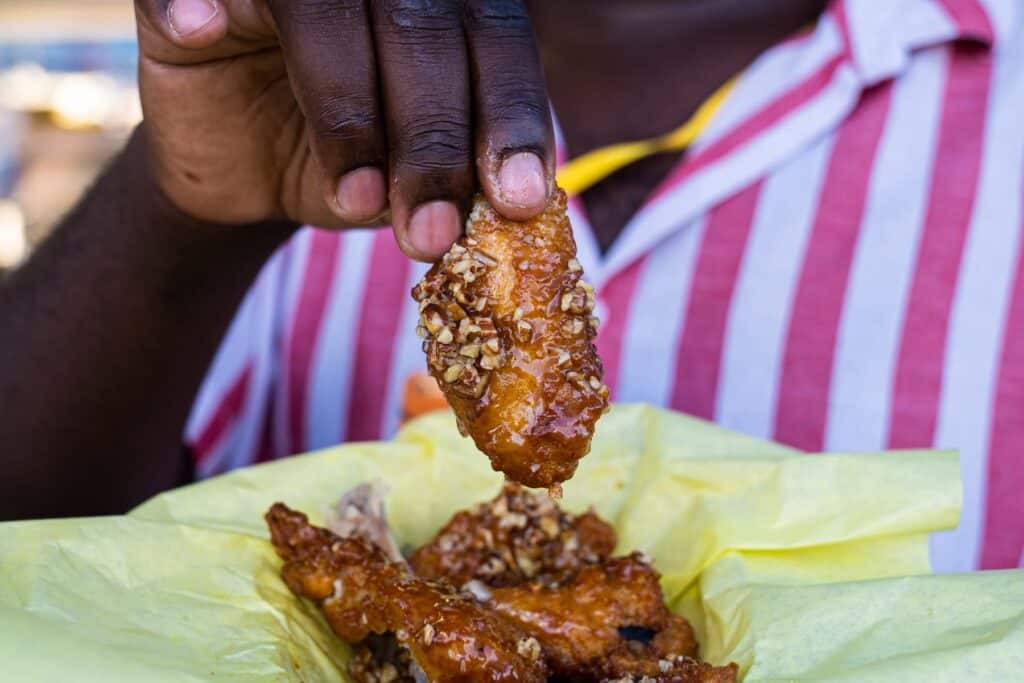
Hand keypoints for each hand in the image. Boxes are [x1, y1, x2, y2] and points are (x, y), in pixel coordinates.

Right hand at [134, 0, 553, 259]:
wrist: (247, 175)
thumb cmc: (347, 168)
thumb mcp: (409, 182)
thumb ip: (457, 180)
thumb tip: (511, 212)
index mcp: (443, 5)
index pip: (496, 37)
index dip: (511, 115)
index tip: (518, 200)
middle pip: (422, 22)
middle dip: (433, 138)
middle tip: (432, 233)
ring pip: (327, 7)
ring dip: (347, 110)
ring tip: (354, 201)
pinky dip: (193, 1)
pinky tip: (202, 30)